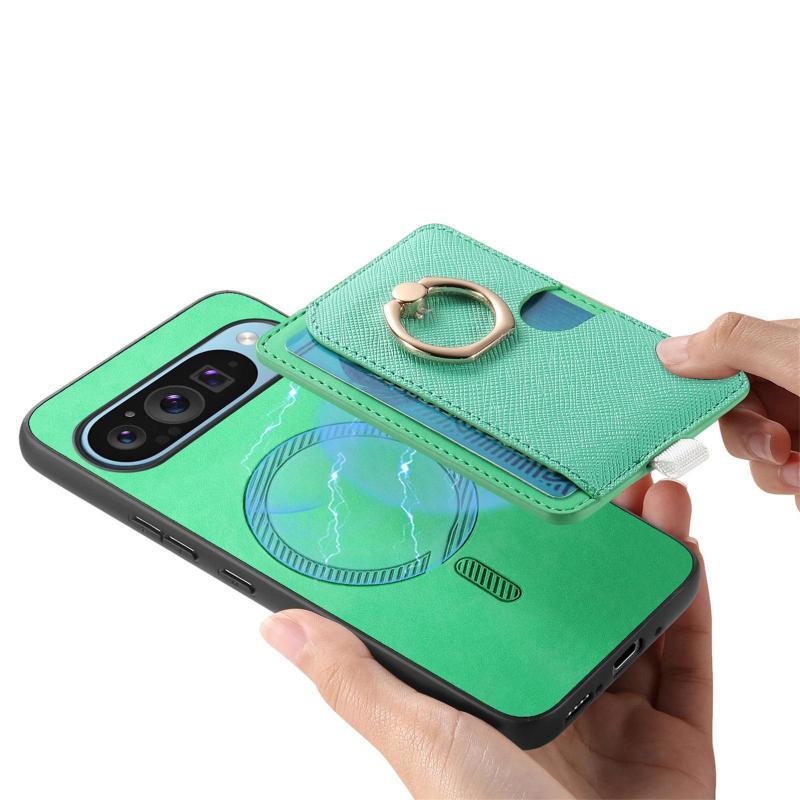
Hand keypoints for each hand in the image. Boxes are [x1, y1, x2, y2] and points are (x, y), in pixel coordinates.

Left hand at [260, 478, 713, 798]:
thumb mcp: (419, 738)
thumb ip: (355, 680)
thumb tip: (278, 627)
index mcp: (493, 691)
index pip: (500, 599)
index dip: (511, 541)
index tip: (513, 488)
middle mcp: (552, 695)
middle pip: (574, 597)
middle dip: (590, 534)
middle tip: (593, 481)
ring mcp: (614, 714)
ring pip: (632, 614)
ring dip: (644, 550)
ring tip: (648, 496)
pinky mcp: (671, 735)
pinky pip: (689, 658)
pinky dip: (690, 603)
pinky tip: (682, 552)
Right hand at [657, 313, 799, 510]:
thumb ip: (737, 345)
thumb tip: (666, 351)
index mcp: (785, 349)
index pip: (719, 367)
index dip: (708, 395)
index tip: (696, 416)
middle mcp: (794, 386)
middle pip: (735, 418)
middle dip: (750, 441)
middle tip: (779, 449)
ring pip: (759, 460)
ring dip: (776, 475)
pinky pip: (786, 485)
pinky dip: (798, 492)